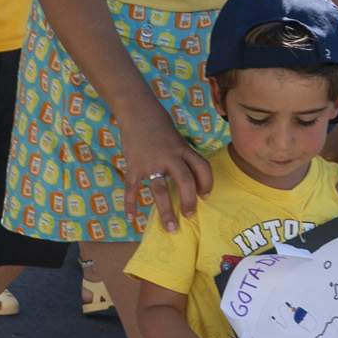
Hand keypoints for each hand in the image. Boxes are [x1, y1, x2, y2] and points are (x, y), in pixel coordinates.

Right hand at [114, 107, 211, 230]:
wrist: (136, 111)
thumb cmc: (159, 123)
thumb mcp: (177, 137)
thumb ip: (182, 156)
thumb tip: (188, 178)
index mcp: (183, 149)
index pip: (202, 167)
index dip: (207, 182)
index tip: (205, 195)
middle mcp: (170, 157)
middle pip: (185, 182)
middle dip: (189, 201)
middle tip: (189, 216)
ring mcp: (150, 163)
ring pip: (160, 190)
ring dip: (166, 210)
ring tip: (170, 227)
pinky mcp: (134, 166)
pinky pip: (132, 188)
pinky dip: (130, 204)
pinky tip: (132, 218)